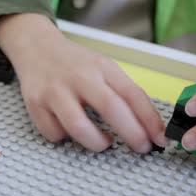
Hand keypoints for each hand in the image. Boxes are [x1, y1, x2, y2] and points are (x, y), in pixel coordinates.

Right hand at [0, 13, 167, 153]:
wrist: (36, 47)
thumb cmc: (75, 64)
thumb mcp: (103, 68)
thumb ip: (124, 93)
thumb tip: (149, 127)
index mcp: (101, 67)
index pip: (132, 93)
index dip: (150, 120)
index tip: (161, 139)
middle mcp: (78, 77)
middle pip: (111, 108)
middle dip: (131, 134)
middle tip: (141, 148)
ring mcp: (54, 91)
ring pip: (78, 127)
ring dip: (96, 142)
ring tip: (103, 142)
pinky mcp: (35, 104)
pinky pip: (55, 134)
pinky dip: (66, 138)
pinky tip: (70, 130)